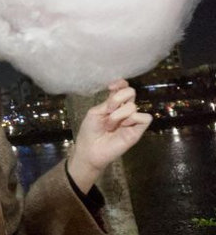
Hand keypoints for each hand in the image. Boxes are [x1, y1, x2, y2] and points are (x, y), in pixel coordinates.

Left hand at [67, 79, 151, 193]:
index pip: (123, 87)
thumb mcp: (96, 112)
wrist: (90, 150)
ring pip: (133, 106)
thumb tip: (120, 88)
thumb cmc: (90, 131)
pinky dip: (133, 119)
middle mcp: (124, 109)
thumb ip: (109, 101)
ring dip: (119, 114)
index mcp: (113, 103)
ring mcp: (131, 120)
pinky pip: (145, 118)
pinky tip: (123, 126)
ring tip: (110, 126)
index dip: (120, 84)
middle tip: (108, 111)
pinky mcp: (138, 131)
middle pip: (130, 92)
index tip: (111, 88)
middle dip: (117, 99)